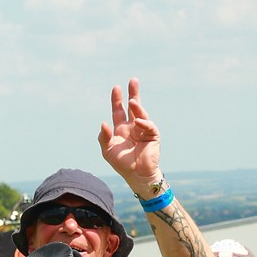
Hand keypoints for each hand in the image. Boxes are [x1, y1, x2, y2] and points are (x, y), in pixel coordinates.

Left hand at [99, 77, 162, 192]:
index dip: (117, 100)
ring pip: (142, 114)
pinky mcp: (153, 136)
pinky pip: (149, 126)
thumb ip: (103, 137)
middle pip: (134, 107)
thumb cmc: (122, 164)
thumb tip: (103, 123)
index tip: (116, 88)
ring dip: (138, 107)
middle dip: (133, 93)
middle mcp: (133, 127)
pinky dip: (144, 123)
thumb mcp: (107, 150)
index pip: (119, 111)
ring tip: (133, 101)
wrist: (136, 175)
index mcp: (121, 129)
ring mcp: (143, 131)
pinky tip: (138, 122)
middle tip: (133, 80)